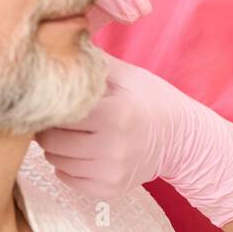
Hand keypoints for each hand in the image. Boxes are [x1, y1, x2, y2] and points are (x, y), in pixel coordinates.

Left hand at [37, 52, 232, 226]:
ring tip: (74, 133)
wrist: (181, 139)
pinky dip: (67, 165)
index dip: (53, 105)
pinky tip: (83, 151)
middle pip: (51, 141)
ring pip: (55, 161)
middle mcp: (113, 148)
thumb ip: (93, 61)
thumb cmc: (151, 101)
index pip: (61, 113)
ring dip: (56, 147)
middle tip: (62, 117)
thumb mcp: (128, 76)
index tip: (56, 99)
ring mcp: (111, 173)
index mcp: (116, 114)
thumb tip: (60, 41)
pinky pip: (66, 178)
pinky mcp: (108, 190)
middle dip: (50, 127)